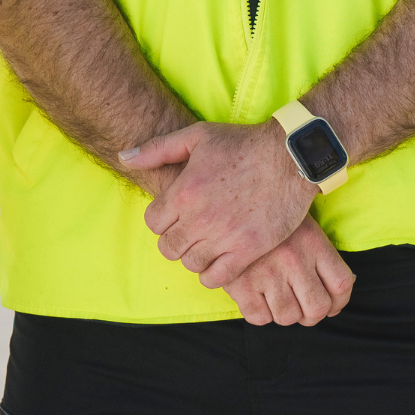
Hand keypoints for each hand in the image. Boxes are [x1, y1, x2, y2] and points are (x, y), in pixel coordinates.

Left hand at [123, 119, 315, 287]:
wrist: (290, 156)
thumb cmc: (243, 143)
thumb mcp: (197, 136)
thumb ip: (157, 149)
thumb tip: (124, 158)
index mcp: (184, 191)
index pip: (153, 223)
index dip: (162, 220)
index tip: (176, 215)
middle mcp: (200, 218)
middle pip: (168, 248)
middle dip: (175, 241)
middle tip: (190, 231)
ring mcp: (224, 236)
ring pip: (190, 264)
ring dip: (194, 256)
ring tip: (206, 244)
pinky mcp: (248, 250)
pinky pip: (217, 278)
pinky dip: (212, 274)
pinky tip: (219, 261)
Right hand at [222, 216, 355, 325]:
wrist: (226, 200)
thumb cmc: (268, 215)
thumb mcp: (302, 224)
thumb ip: (321, 254)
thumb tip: (340, 287)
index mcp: (313, 243)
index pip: (341, 284)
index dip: (339, 302)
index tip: (331, 306)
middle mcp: (295, 260)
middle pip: (317, 308)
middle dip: (311, 316)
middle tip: (302, 310)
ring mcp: (268, 273)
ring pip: (288, 317)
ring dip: (285, 315)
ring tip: (277, 301)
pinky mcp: (241, 283)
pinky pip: (258, 317)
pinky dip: (260, 315)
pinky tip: (257, 300)